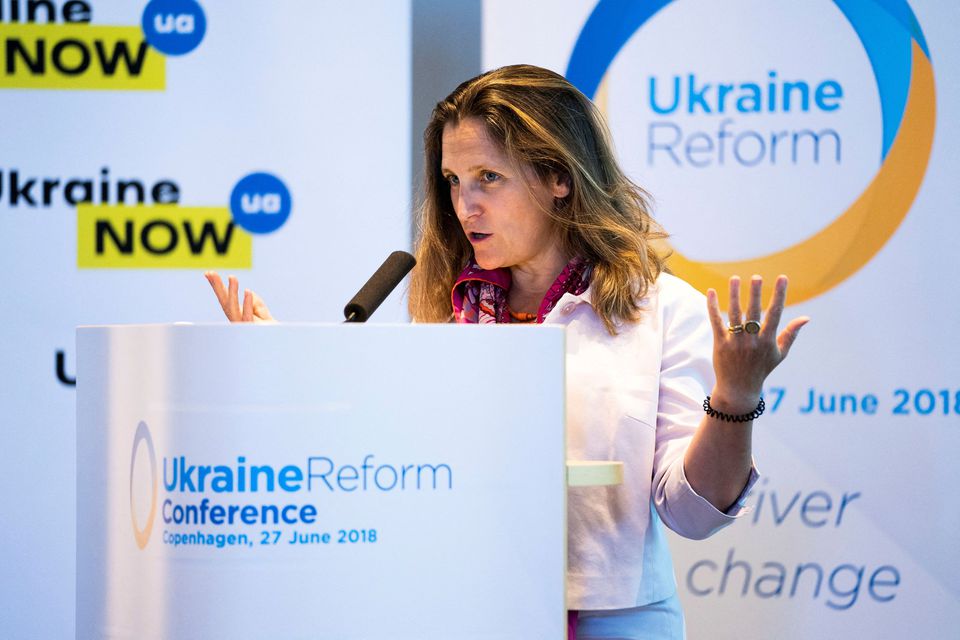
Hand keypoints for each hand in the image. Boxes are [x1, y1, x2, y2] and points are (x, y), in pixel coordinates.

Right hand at [204, 271, 274, 322]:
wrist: (280, 339)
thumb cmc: (270, 328)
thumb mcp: (262, 310)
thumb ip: (254, 301)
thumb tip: (247, 292)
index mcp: (237, 314)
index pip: (225, 298)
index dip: (217, 286)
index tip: (209, 273)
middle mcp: (236, 320)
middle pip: (224, 302)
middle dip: (217, 287)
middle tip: (211, 273)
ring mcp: (243, 326)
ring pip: (233, 308)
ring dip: (232, 292)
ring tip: (232, 277)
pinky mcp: (252, 329)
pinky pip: (248, 316)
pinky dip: (248, 303)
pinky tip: (247, 291)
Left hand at [706, 275, 807, 411]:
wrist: (739, 389)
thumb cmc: (762, 369)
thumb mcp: (780, 354)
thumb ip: (791, 334)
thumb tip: (806, 318)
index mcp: (768, 341)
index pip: (775, 314)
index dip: (779, 295)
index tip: (783, 278)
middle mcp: (752, 341)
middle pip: (753, 313)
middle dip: (755, 293)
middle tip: (757, 276)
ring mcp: (735, 343)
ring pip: (734, 315)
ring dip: (734, 295)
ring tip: (735, 278)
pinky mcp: (720, 345)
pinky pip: (716, 322)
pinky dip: (712, 307)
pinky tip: (711, 291)